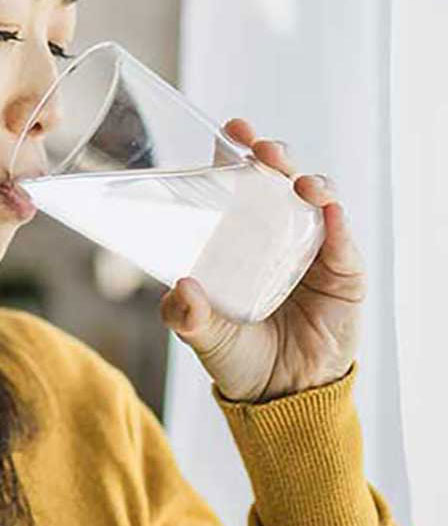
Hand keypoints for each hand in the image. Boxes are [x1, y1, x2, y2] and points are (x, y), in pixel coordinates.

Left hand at [159, 118, 365, 402]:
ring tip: (293, 179)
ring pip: (316, 202)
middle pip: (280, 181)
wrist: (280, 395)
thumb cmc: (237, 355)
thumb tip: (181, 289)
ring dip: (307, 182)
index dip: (236, 153)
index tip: (229, 130)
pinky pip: (343, 242)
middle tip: (259, 148)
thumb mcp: (202, 333)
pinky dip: (336, 222)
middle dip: (273, 157)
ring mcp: (313, 251)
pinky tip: (326, 209)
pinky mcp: (343, 275)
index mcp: (240, 238)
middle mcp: (277, 236)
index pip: (239, 184)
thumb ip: (185, 314)